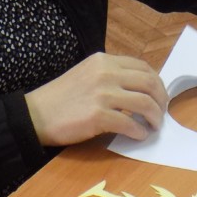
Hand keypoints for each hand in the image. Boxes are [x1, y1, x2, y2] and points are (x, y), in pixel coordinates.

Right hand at [24, 53, 167, 145]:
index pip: (142, 67)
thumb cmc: (61, 98)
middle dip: (161, 99)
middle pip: (149, 82)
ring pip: (144, 102)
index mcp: (104, 61)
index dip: (157, 83)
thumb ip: (111, 77)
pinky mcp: (98, 115)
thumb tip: (139, 91)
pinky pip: (130, 124)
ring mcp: (103, 93)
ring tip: (154, 126)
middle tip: (162, 113)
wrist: (35, 115)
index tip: (159, 96)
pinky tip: (139, 135)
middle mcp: (106, 73)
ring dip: (155, 117)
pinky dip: (139, 131)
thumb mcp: (87, 74)